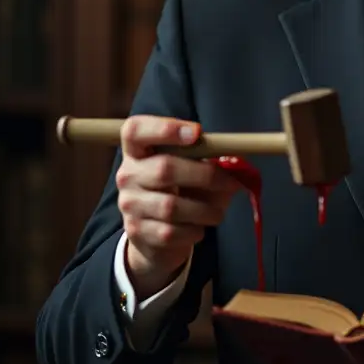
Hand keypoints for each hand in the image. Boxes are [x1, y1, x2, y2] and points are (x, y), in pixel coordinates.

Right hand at [116, 115, 242, 300]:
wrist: (154, 235)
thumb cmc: (179, 191)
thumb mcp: (190, 170)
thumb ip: (207, 162)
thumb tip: (236, 165)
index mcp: (138, 150)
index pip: (136, 130)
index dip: (164, 128)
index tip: (197, 132)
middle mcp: (127, 174)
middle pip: (164, 169)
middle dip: (205, 176)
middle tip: (231, 183)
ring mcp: (130, 205)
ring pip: (171, 206)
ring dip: (204, 210)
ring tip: (218, 213)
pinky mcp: (137, 232)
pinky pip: (171, 232)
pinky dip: (193, 231)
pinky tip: (199, 228)